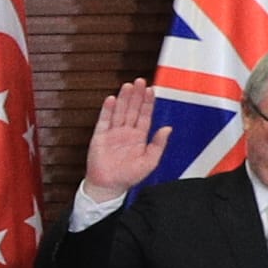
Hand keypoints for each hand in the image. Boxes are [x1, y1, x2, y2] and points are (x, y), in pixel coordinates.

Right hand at [82, 79, 160, 197]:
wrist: (108, 186)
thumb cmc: (128, 176)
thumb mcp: (150, 162)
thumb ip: (158, 144)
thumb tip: (167, 129)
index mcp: (139, 137)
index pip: (145, 116)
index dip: (148, 103)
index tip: (151, 90)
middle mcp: (126, 132)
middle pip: (132, 110)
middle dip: (136, 95)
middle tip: (140, 81)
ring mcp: (113, 133)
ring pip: (119, 112)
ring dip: (123, 99)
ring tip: (127, 86)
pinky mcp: (99, 137)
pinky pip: (103, 121)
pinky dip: (107, 110)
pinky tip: (111, 100)